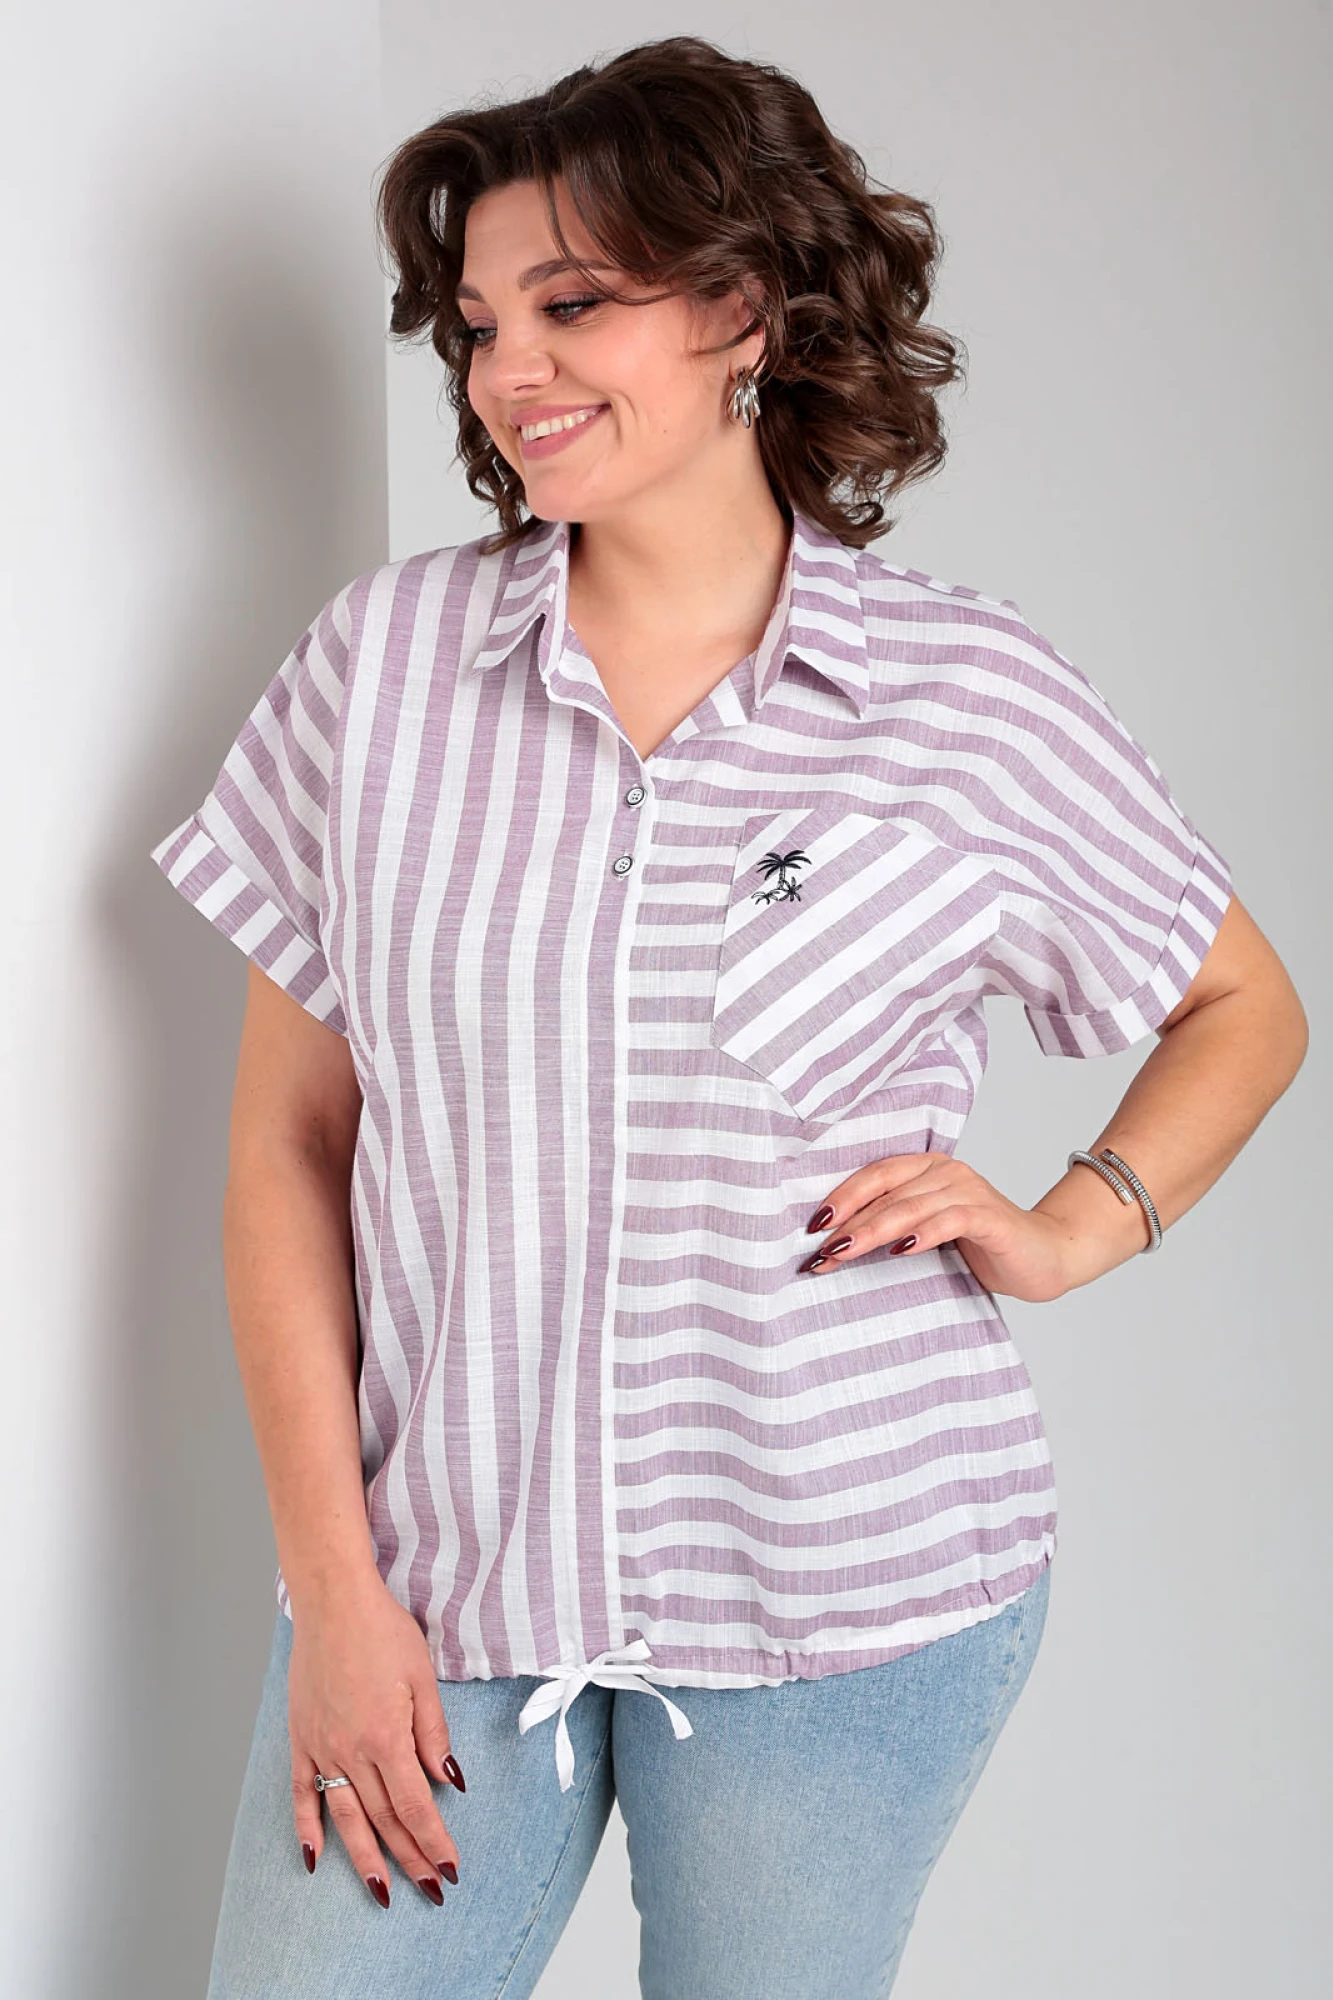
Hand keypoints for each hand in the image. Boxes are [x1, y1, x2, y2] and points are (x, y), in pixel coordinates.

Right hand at [288, 1568, 464, 1906]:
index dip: (434, 1841)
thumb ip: (433, 1733)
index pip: (416, 1806)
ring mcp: (322, 1749)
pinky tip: (314, 1857)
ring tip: (381, 1891)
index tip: (450, 1869)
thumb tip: (449, 1780)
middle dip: (410, 1858)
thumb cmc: (383, 1631)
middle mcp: (351, 1752)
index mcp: (386, 1738)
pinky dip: (307, 1828)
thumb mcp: (422, 1677)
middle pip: (385, 1819)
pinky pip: (302, 1794)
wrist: (332, 1603)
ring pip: (345, 1817)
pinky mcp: (301, 1740)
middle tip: (429, 1889)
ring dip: (364, 1858)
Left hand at [800, 1151, 1079, 1303]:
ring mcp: (969, 1191)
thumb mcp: (929, 1232)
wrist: (1044, 1258)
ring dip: (872, 1231)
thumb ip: (894, 1225)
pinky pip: (949, 1219)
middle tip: (818, 1252)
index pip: (873, 1176)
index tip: (810, 1227)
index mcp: (927, 1168)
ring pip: (909, 1207)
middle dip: (847, 1223)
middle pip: (885, 1193)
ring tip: (843, 1254)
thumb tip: (835, 1242)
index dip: (840, 1198)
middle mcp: (946, 1171)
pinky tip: (900, 1249)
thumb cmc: (981, 1247)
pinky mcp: (990, 1216)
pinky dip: (922, 1233)